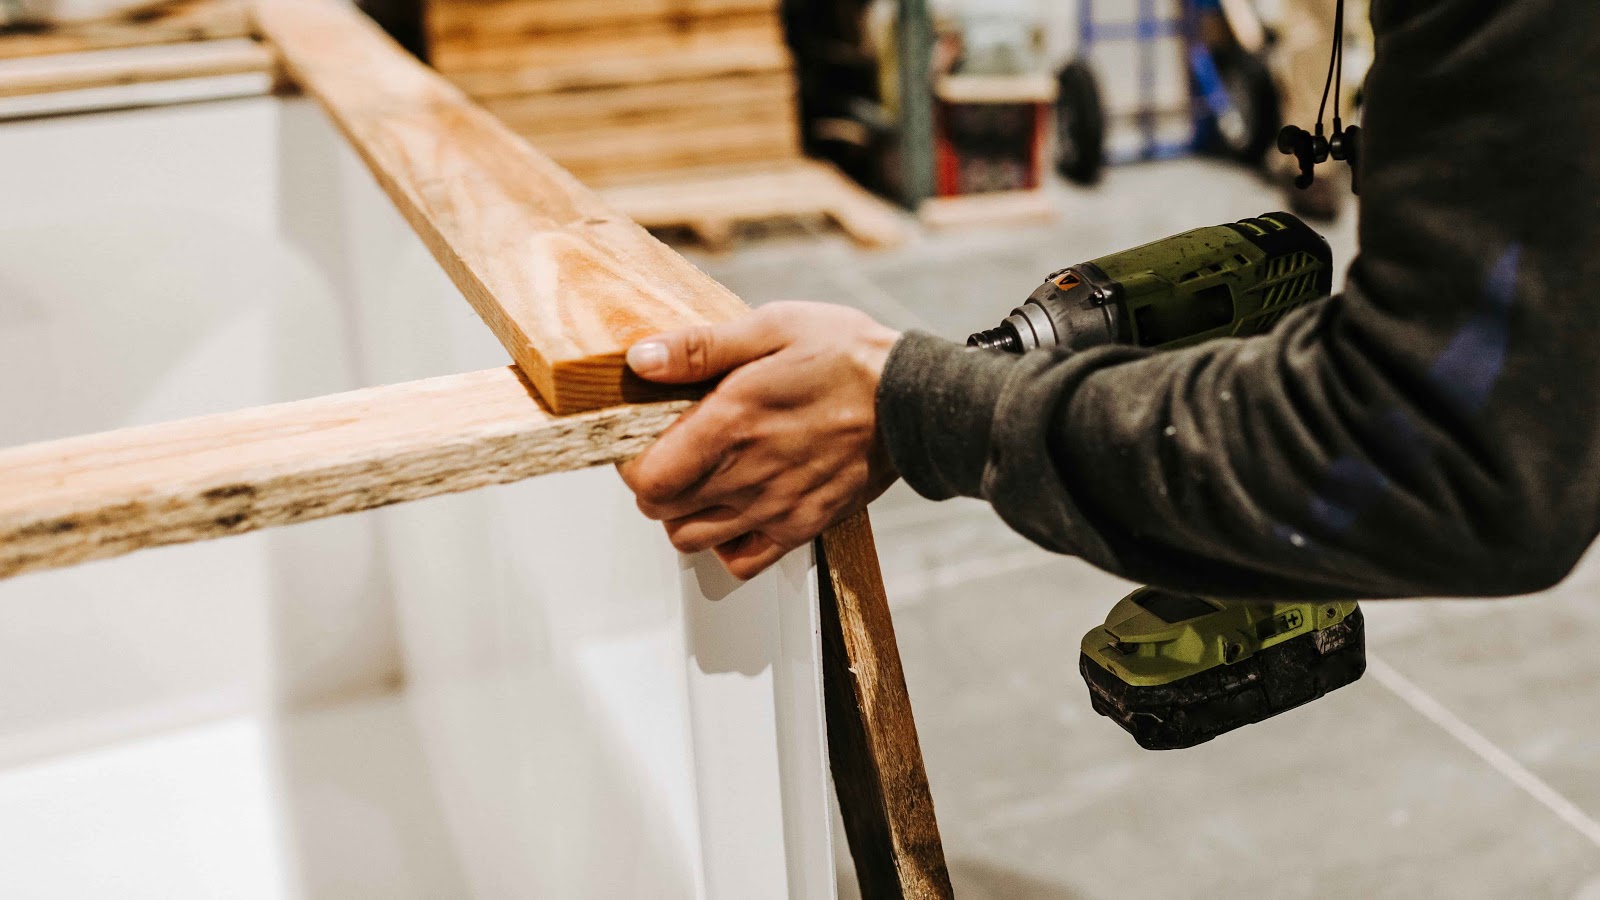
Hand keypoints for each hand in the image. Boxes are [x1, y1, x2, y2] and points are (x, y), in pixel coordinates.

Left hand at [618, 302, 901, 578]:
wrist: (913, 400)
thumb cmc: (847, 357)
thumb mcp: (772, 327)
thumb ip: (700, 347)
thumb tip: (641, 359)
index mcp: (730, 422)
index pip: (646, 477)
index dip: (632, 463)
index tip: (642, 441)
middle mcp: (746, 474)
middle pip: (661, 511)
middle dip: (655, 484)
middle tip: (673, 456)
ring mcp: (774, 508)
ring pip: (692, 540)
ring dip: (685, 515)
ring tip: (703, 482)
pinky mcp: (801, 527)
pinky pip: (742, 561)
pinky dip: (726, 545)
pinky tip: (735, 511)